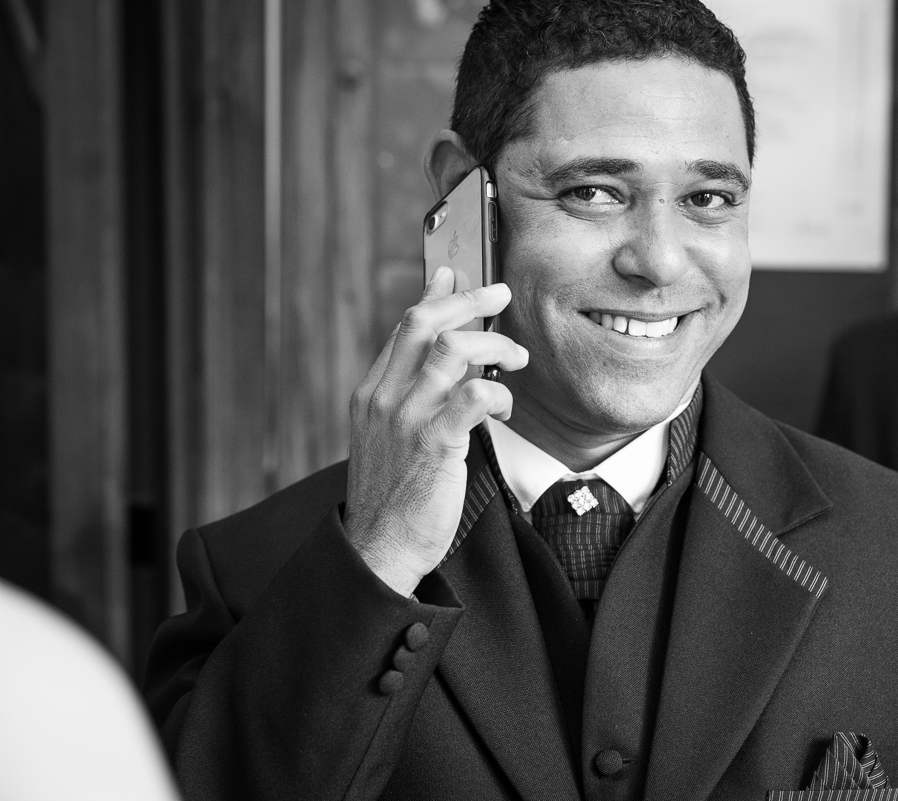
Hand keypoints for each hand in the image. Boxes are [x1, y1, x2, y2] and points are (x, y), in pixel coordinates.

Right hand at [343, 267, 528, 595]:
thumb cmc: (394, 496)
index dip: (437, 295)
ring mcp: (407, 420)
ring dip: (495, 347)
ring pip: (452, 351)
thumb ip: (409, 397)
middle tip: (500, 295)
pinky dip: (498, 393)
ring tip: (515, 360)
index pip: (406, 326)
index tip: (458, 275)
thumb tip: (438, 364)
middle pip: (425, 323)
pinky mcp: (435, 445)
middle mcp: (385, 399)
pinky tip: (505, 407)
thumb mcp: (390, 437)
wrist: (380, 549)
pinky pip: (473, 396)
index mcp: (372, 393)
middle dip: (469, 300)